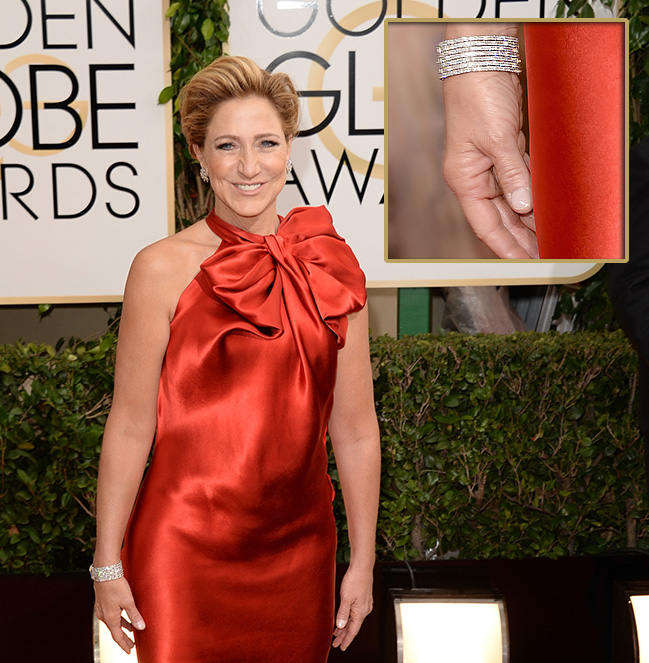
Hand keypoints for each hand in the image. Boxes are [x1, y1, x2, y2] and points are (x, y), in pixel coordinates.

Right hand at [94, 576, 145, 653]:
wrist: (105, 572)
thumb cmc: (116, 586)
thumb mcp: (128, 601)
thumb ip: (135, 615)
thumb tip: (142, 627)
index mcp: (110, 618)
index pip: (117, 636)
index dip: (124, 644)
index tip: (129, 651)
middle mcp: (104, 616)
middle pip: (114, 631)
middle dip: (123, 638)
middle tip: (130, 645)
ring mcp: (102, 609)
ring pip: (113, 622)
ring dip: (122, 627)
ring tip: (131, 631)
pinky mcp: (102, 602)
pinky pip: (111, 615)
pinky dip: (118, 619)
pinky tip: (123, 616)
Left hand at [332, 566, 372, 650]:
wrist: (362, 567)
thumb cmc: (355, 580)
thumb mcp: (346, 598)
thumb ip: (342, 613)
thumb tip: (340, 626)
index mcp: (361, 612)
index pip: (353, 631)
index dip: (346, 640)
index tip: (341, 647)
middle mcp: (364, 610)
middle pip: (353, 627)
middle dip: (344, 636)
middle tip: (335, 643)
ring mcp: (364, 604)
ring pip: (353, 620)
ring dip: (345, 626)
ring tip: (337, 633)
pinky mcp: (363, 599)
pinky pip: (355, 613)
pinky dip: (348, 618)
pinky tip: (344, 618)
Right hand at [442, 70, 537, 257]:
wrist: (480, 60)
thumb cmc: (476, 96)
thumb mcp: (496, 138)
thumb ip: (512, 174)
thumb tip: (523, 206)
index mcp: (464, 180)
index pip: (485, 224)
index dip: (505, 246)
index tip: (524, 263)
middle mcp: (474, 178)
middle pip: (498, 218)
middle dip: (520, 238)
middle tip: (543, 254)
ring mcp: (488, 166)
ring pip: (510, 203)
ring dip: (528, 220)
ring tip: (548, 237)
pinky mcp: (503, 152)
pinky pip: (519, 182)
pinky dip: (531, 197)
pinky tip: (544, 209)